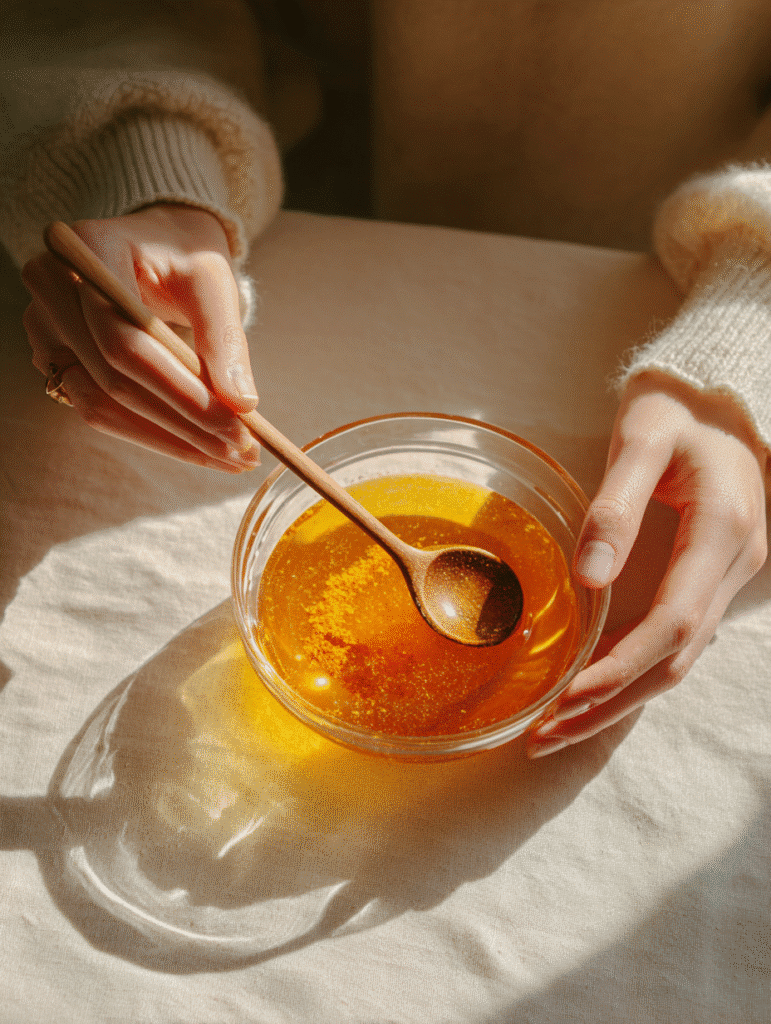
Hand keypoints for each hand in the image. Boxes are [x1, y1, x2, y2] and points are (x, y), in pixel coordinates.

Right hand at [21, 204, 260, 471]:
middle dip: (184, 424)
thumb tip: (242, 405)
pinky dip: (153, 433)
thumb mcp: (214, 284)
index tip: (238, 428)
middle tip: (243, 453)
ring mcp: (44, 326)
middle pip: (111, 379)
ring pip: (102, 405)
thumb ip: (225, 340)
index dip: (181, 393)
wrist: (157, 245)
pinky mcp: (55, 358)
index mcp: (88, 250)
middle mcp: (51, 288)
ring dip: (170, 440)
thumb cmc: (185, 257)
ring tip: (229, 457)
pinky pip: (99, 408)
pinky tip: (200, 447)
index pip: (125, 341)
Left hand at [527, 371, 767, 756]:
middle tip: (545, 734)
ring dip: (620, 699)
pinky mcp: (711, 578)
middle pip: (675, 659)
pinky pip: (677, 640)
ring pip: (679, 660)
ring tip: (557, 726)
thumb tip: (589, 579)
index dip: (617, 668)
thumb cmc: (678, 409)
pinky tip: (592, 687)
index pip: (671, 623)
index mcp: (722, 531)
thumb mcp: (643, 439)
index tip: (563, 697)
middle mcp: (734, 564)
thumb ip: (616, 507)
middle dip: (610, 704)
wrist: (722, 398)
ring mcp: (728, 576)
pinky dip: (634, 672)